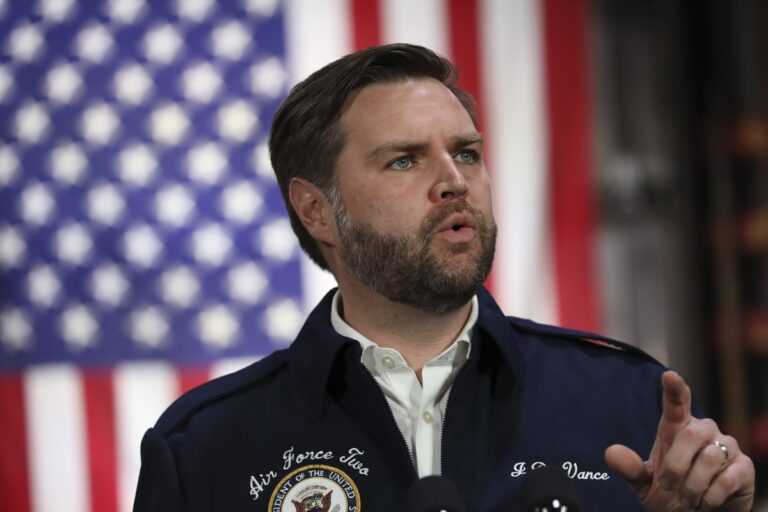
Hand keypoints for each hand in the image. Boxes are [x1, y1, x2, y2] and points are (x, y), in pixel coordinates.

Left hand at [604, 371, 754, 510]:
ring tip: (687, 499)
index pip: (676, 402)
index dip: (674, 389)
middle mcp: (703, 430)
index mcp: (676, 427)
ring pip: (709, 457)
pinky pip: (727, 478)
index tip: (670, 376)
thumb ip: (630, 468)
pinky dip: (711, 496)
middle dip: (676, 465)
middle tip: (668, 488)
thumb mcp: (643, 482)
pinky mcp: (744, 467)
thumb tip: (611, 453)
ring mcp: (726, 446)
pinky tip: (706, 502)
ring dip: (692, 485)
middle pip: (691, 433)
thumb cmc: (670, 491)